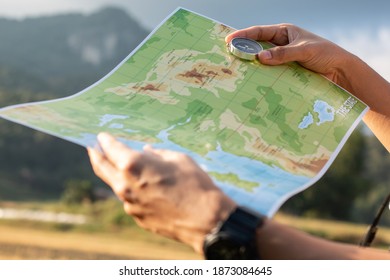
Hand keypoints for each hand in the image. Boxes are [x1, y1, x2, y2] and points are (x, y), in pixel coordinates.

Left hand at [87, 133, 235, 252]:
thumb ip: (157, 154)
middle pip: (101, 167)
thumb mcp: (178, 159)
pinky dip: (131, 190)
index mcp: (133, 165)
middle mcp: (125, 185)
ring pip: (115, 185)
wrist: (206, 220)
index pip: (110, 148)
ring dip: (114, 174)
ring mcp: (129, 204)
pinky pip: (129, 199)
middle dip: (95, 155)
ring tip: (119, 166)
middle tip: (93, 147)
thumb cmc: (195, 184)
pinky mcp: (137, 217)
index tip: (102, 135)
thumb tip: (146, 151)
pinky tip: (143, 187)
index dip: (105, 140)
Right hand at [225, 24, 354, 86]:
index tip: (229, 40)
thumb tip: (260, 57)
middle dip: (243, 50)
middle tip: (228, 56)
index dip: (243, 35)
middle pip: (257, 46)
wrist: (340, 71)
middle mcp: (281, 44)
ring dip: (252, 65)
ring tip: (237, 70)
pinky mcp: (285, 72)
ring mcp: (282, 59)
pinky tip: (253, 81)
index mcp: (284, 32)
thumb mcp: (304, 51)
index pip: (259, 32)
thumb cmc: (325, 54)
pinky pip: (269, 72)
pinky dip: (261, 75)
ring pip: (262, 60)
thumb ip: (283, 54)